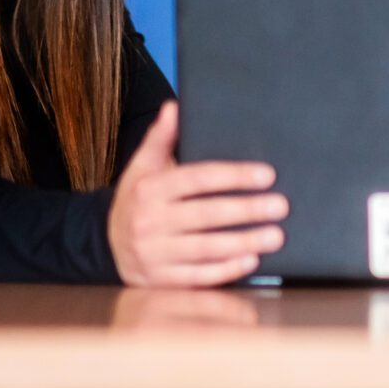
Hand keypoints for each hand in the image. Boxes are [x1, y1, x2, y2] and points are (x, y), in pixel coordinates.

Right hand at [106, 102, 287, 287]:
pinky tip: (251, 260)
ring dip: (244, 242)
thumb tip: (174, 107)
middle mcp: (149, 221)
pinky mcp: (161, 280)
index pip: (198, 179)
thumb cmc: (137, 199)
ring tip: (275, 235)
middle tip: (280, 206)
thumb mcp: (142, 166)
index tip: (267, 175)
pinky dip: (227, 269)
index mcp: (149, 189)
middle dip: (247, 210)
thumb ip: (161, 138)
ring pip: (206, 249)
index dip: (234, 176)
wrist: (107, 244)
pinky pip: (199, 276)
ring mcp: (154, 254)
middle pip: (206, 215)